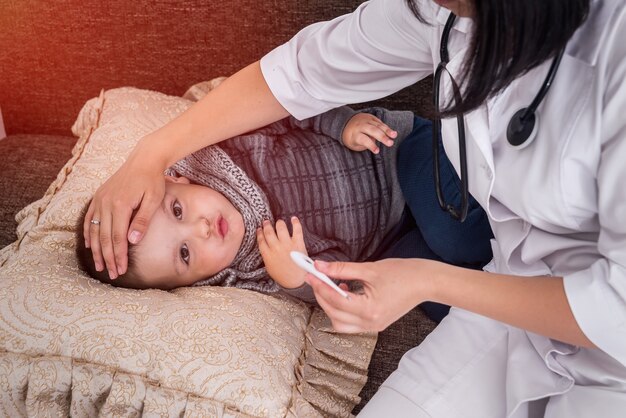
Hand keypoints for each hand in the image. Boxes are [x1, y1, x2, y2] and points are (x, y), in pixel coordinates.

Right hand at [83, 145, 165, 278]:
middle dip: (108, 258)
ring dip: (97, 250)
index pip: (117, 238)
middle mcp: (106, 203)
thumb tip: (132, 241)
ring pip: (94, 230)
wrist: (143, 160)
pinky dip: (88, 234)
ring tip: (100, 266)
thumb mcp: (153, 200)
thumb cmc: (153, 180)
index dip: (119, 256)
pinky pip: (89, 219)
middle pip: (104, 238)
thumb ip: (143, 220)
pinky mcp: (98, 197)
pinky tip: (90, 246)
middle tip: (113, 274)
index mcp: (120, 205)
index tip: (121, 270)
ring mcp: (100, 200)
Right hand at [256, 217, 308, 288]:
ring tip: (279, 222)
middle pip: (269, 232)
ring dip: (279, 223)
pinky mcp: (298, 243)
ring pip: (280, 227)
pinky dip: (295, 222)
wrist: (296, 281)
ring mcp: (287, 244)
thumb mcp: (269, 267)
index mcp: (267, 254)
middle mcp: (276, 247)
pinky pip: (296, 229)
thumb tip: (266, 247)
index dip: (259, 233)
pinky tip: (293, 218)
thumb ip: (267, 256)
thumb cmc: (283, 276)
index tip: (259, 229)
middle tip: (266, 222)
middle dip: (267, 225)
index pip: (261, 240)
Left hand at [304, 258, 436, 332]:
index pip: (335, 300)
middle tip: (315, 277)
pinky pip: (351, 322)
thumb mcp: (370, 268)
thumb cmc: (403, 273)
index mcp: (369, 310)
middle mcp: (370, 323)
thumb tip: (320, 266)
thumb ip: (342, 269)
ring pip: (340, 323)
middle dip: (322, 295)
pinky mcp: (376, 324)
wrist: (426, 282)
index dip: (319, 286)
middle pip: (334, 314)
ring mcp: (373, 326)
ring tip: (332, 286)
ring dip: (331, 306)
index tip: (310, 273)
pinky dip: (342, 310)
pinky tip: (345, 292)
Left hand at [342, 113, 397, 153]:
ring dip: (387, 130)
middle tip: (390, 144)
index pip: (364, 139)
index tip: (377, 151)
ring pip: (378, 125)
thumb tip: (376, 142)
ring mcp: (366, 120)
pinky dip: (386, 127)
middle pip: (372, 130)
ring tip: (394, 136)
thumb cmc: (351, 137)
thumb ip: (365, 144)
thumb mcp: (353, 144)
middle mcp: (360, 125)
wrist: (345, 123)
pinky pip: (379, 122)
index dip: (371, 145)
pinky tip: (392, 133)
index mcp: (354, 134)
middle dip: (382, 137)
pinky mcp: (370, 117)